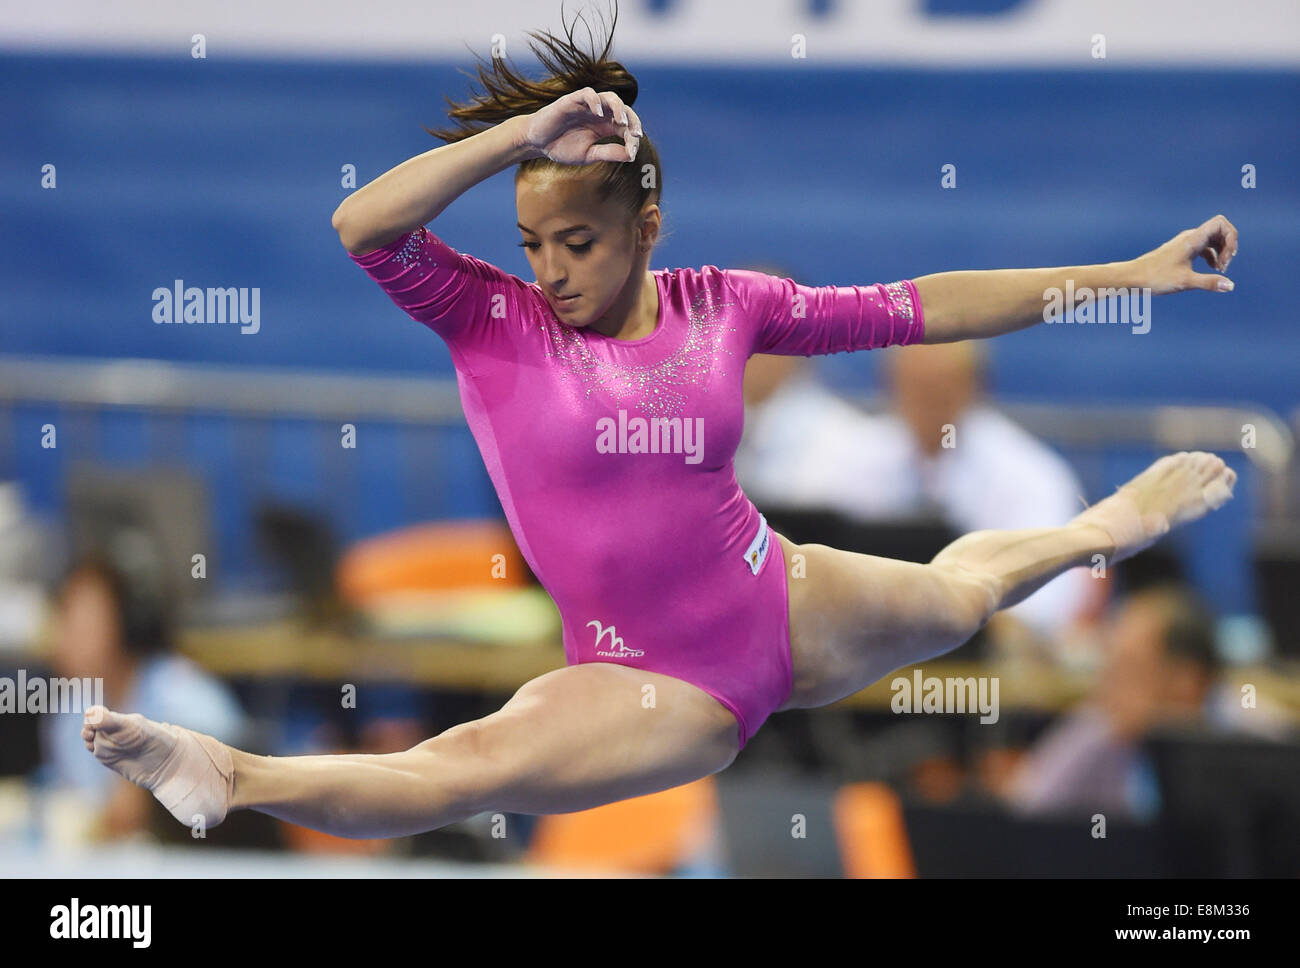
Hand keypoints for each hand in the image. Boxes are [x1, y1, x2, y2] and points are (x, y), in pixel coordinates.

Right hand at [521, 88, 641, 164]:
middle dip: (632, 121)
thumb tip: (631, 156)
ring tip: (621, 122)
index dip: (632, 138)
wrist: (538, 142)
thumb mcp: (588, 154)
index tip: (633, 153)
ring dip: (618, 108)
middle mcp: (600, 113)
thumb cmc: (562, 147)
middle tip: (636, 134)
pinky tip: (599, 113)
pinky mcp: (572, 100)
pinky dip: (595, 101)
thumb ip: (608, 153)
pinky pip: (587, 94)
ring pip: (609, 98)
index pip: (626, 127)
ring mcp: (587, 105)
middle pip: (623, 110)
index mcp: (606, 126)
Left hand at [1131, 214, 1238, 294]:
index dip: (1231, 237)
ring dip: (1221, 252)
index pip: (1221, 223)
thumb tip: (1230, 286)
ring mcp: (1186, 243)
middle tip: (1223, 267)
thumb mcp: (1185, 282)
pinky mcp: (1182, 251)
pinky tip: (1212, 269)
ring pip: (1212, 240)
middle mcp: (1190, 237)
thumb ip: (1209, 282)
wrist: (1132, 278)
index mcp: (1192, 239)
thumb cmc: (1155, 278)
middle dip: (1228, 247)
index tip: (1227, 257)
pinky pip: (1204, 248)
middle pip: (1220, 232)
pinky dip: (1212, 256)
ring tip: (1219, 270)